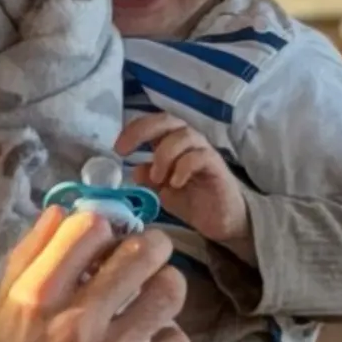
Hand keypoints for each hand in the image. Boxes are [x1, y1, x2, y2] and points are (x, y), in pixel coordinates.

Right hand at [0, 207, 190, 341]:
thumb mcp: (2, 310)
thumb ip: (30, 256)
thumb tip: (64, 210)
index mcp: (34, 296)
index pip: (87, 227)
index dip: (106, 226)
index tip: (108, 241)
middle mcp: (72, 321)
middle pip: (142, 251)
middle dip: (153, 247)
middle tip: (149, 258)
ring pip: (170, 290)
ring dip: (166, 289)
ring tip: (154, 301)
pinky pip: (177, 341)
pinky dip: (167, 341)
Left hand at [117, 113, 248, 246]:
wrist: (222, 221)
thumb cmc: (193, 202)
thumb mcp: (162, 193)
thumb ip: (148, 180)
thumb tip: (134, 170)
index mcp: (172, 144)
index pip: (152, 124)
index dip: (134, 130)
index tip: (119, 149)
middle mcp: (188, 141)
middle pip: (166, 120)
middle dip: (143, 131)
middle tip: (127, 152)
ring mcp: (203, 151)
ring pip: (183, 136)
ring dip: (163, 155)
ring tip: (158, 179)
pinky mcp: (216, 165)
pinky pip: (199, 156)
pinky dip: (183, 167)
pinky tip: (175, 184)